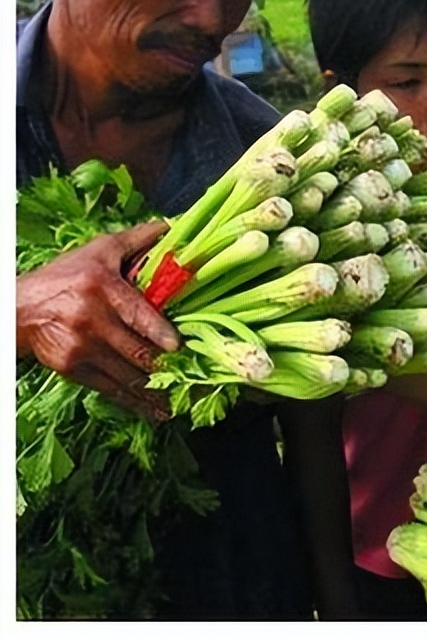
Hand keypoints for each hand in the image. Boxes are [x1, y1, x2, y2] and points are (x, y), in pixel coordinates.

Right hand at [16, 222, 178, 419]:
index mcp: (102, 287)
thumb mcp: (100, 250)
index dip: (157, 331)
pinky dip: (135, 402)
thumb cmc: (66, 276)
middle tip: (195, 379)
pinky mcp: (72, 368)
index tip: (177, 346)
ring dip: (155, 391)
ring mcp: (80, 347)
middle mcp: (91, 319)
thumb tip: (174, 226)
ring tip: (180, 403)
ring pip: (126, 374)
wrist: (18, 308)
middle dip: (166, 368)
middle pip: (135, 349)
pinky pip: (110, 389)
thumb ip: (137, 239)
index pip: (135, 312)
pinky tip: (155, 412)